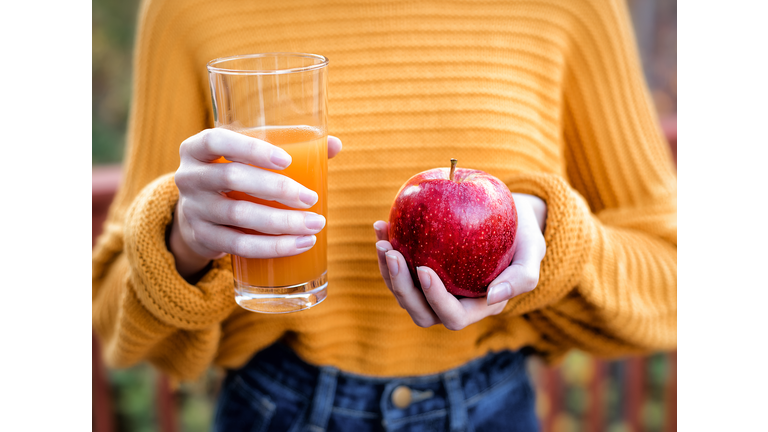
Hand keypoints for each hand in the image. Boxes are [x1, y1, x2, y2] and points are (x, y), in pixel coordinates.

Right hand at [169, 128, 341, 278]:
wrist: (197, 217)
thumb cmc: (234, 176)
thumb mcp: (249, 158)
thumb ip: (288, 146)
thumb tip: (335, 145)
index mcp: (197, 149)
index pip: (217, 140)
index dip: (251, 149)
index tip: (286, 160)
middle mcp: (189, 177)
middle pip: (232, 178)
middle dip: (277, 189)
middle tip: (310, 198)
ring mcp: (194, 210)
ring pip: (239, 215)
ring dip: (281, 222)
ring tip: (314, 224)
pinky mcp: (203, 238)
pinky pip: (239, 245)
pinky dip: (272, 246)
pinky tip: (299, 244)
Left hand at [373, 193, 545, 330]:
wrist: (512, 218)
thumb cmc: (524, 236)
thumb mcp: (534, 252)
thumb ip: (521, 277)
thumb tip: (493, 297)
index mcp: (478, 307)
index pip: (452, 315)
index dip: (435, 299)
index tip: (423, 268)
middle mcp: (453, 302)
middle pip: (420, 311)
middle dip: (401, 287)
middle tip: (392, 253)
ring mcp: (434, 287)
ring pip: (403, 292)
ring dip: (387, 270)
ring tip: (383, 240)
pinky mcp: (420, 268)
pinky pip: (398, 267)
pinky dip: (387, 248)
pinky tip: (382, 225)